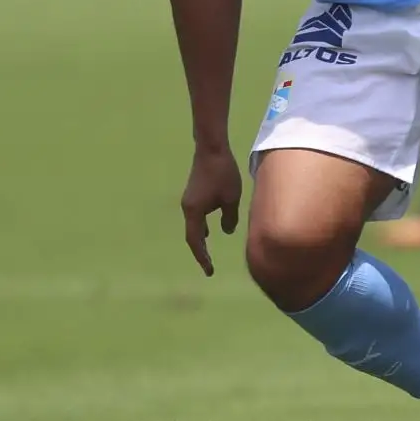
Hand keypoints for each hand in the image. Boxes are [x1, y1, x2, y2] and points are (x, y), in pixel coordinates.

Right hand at [180, 146, 241, 276]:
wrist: (211, 149)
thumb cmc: (223, 173)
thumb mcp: (231, 198)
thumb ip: (229, 218)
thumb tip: (226, 232)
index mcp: (194, 212)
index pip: (196, 242)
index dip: (203, 257)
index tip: (209, 271)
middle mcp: (187, 208)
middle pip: (192, 236)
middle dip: (200, 252)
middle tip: (208, 267)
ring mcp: (189, 200)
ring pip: (193, 225)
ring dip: (199, 239)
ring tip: (206, 251)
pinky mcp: (193, 193)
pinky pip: (195, 216)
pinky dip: (200, 226)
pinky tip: (207, 229)